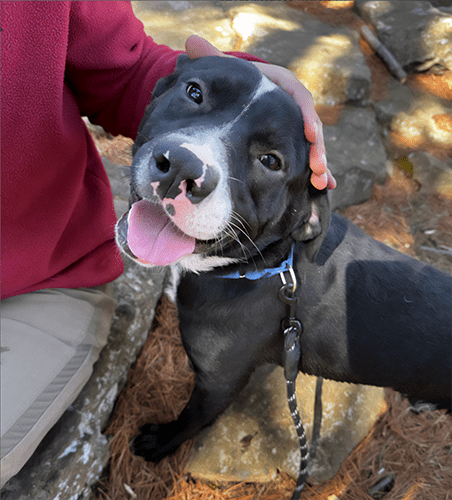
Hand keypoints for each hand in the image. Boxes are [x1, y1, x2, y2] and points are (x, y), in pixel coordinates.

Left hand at [185, 35, 335, 190]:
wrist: (241, 97)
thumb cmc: (236, 83)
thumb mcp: (228, 71)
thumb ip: (213, 59)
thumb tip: (190, 41)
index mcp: (284, 85)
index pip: (300, 98)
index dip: (306, 116)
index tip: (309, 132)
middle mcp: (295, 105)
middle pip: (312, 126)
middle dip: (317, 147)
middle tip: (317, 167)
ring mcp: (296, 125)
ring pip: (313, 145)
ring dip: (320, 163)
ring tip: (321, 182)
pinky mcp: (295, 140)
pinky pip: (308, 156)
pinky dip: (317, 171)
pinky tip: (323, 187)